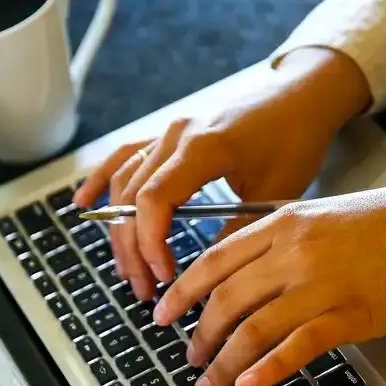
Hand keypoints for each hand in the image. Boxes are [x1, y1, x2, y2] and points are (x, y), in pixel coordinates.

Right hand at [72, 48, 371, 300]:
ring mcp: (169, 132)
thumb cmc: (296, 138)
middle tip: (145, 289)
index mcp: (203, 148)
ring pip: (124, 182)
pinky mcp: (169, 133)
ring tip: (129, 269)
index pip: (155, 201)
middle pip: (132, 197)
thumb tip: (209, 275)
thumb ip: (237, 231)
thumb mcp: (275, 193)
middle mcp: (177, 135)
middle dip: (133, 249)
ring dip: (121, 229)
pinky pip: (125, 156)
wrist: (302, 96)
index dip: (150, 243)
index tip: (164, 276)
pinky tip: (82, 205)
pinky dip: (102, 181)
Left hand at [151, 176, 385, 385]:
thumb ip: (282, 242)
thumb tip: (245, 279)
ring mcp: (322, 284)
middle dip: (199, 336)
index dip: (182, 292)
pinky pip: (298, 346)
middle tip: (188, 360)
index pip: (215, 261)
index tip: (162, 314)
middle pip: (227, 299)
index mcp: (284, 223)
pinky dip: (268, 369)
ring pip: (254, 327)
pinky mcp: (351, 314)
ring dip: (224, 363)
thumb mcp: (323, 216)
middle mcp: (295, 251)